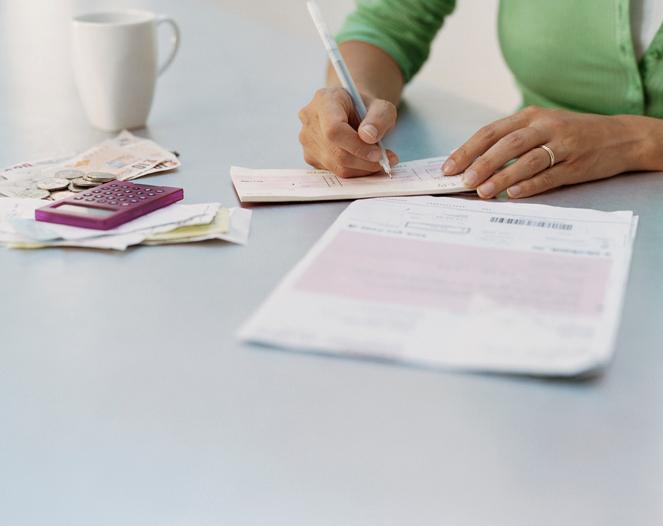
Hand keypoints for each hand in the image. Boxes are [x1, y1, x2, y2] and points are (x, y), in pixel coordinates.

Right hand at [298, 87, 398, 176]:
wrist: (351, 111)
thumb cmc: (365, 107)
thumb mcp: (381, 106)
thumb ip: (380, 118)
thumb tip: (369, 137)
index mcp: (324, 100)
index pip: (334, 129)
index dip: (356, 146)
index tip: (378, 153)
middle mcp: (310, 120)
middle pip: (335, 152)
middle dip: (363, 161)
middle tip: (385, 160)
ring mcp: (308, 141)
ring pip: (336, 165)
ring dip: (362, 168)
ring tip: (379, 160)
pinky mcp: (311, 157)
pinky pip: (334, 171)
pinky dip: (354, 171)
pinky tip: (364, 160)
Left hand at [442, 106, 645, 198]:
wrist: (621, 136)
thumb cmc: (571, 135)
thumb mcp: (541, 128)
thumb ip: (511, 142)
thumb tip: (473, 164)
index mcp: (530, 116)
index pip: (491, 132)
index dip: (467, 150)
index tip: (449, 167)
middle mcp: (545, 126)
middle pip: (506, 143)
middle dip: (481, 162)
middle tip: (462, 180)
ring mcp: (563, 144)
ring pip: (527, 159)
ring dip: (502, 175)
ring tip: (483, 191)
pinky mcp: (577, 164)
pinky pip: (550, 175)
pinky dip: (530, 185)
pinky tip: (513, 194)